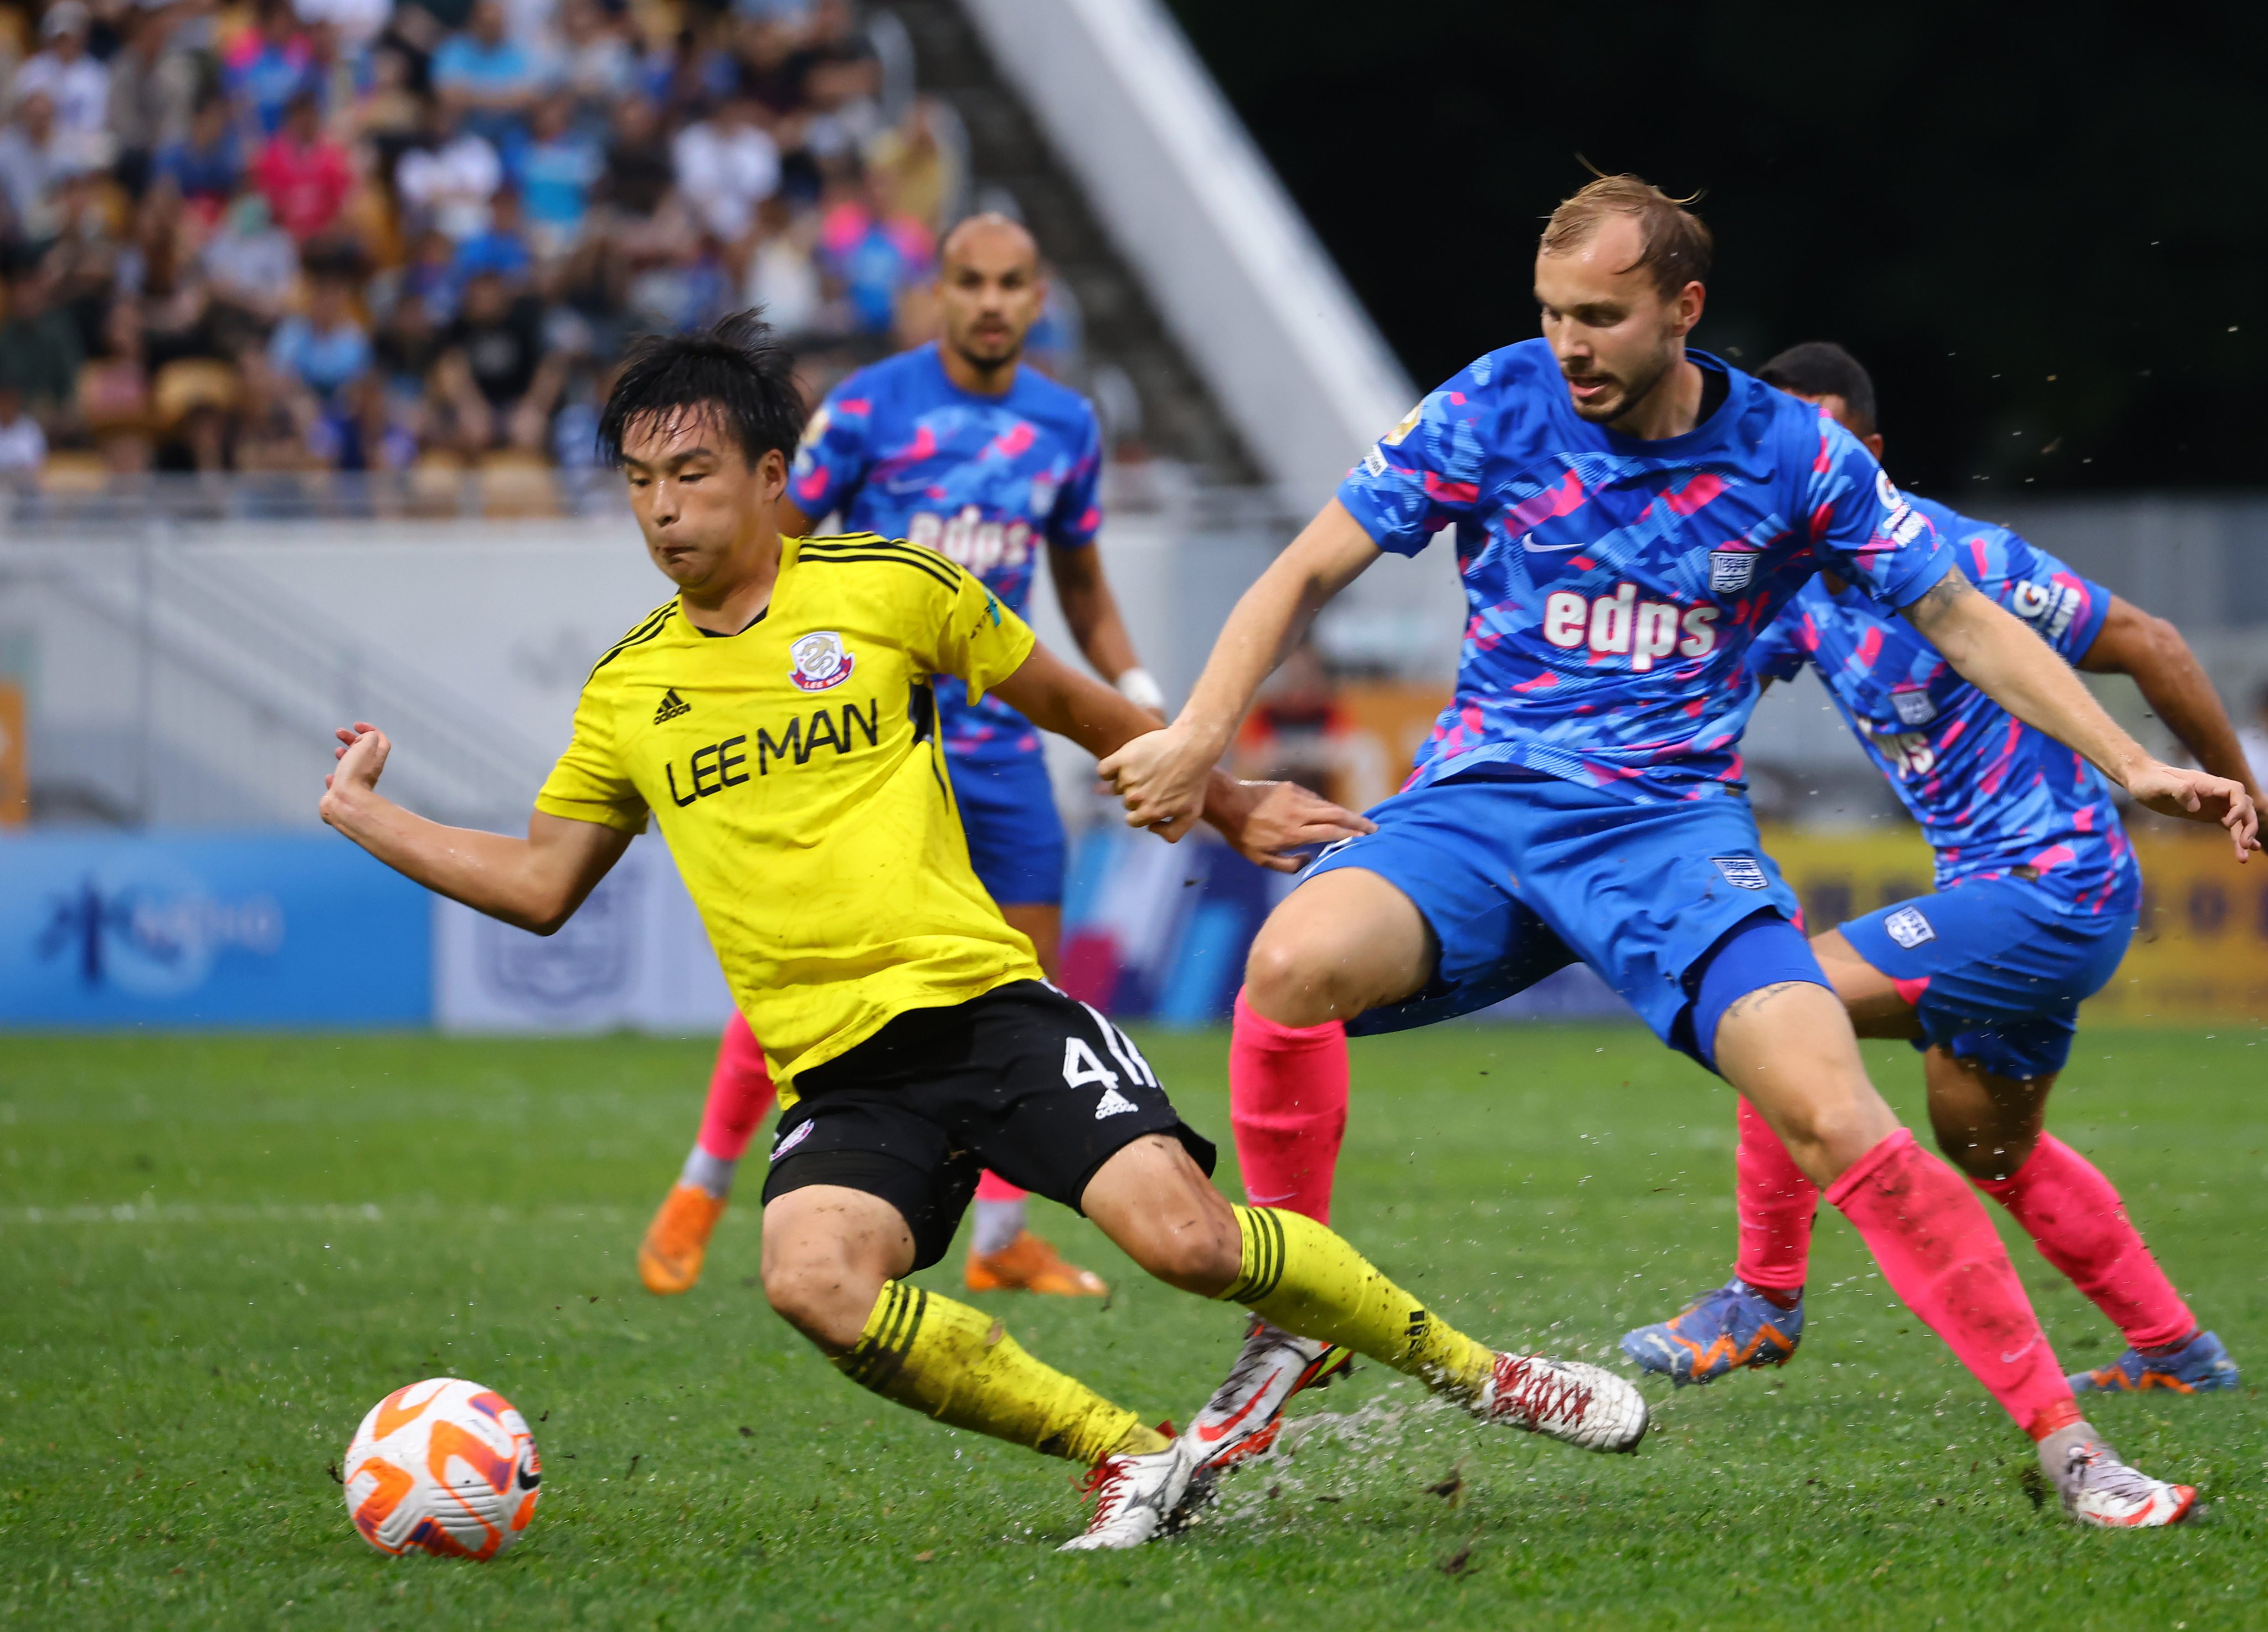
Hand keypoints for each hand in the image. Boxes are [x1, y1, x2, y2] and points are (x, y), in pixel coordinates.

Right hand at [321, 721, 390, 827]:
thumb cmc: (355, 772)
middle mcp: (370, 771)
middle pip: (364, 751)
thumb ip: (369, 737)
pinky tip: (329, 777)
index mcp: (377, 758)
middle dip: (352, 739)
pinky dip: (335, 776)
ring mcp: (357, 783)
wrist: (345, 802)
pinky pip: (341, 783)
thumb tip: (363, 740)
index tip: (355, 725)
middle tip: (338, 733)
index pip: (380, 740)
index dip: (370, 729)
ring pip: (353, 766)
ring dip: (345, 755)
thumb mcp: (366, 746)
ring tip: (336, 751)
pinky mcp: (344, 794)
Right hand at [1098, 723, 1218, 841]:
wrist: (1193, 747)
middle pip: (1126, 802)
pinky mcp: (1122, 759)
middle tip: (1156, 779)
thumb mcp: (1192, 813)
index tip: (1154, 798)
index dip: (1143, 811)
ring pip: (1117, 785)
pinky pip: (1104, 770)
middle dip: (1138, 793)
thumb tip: (1150, 828)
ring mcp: (1128, 777)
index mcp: (1149, 812)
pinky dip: (1109, 769)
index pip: (1133, 820)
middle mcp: (1136, 798)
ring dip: (1128, 779)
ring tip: (1149, 768)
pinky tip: (1122, 765)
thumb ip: (1172, 833)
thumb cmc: (1194, 779)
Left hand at [1200, 776, 1376, 873]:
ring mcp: (1296, 798)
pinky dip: (1328, 807)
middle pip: (1336, 816)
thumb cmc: (1243, 835)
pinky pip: (1316, 799)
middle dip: (1358, 822)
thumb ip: (1288, 865)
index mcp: (1292, 834)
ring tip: (1360, 822)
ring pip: (1328, 805)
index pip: (1330, 833)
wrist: (1228, 803)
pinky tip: (1334, 814)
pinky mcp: (1292, 787)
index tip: (1364, 840)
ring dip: (1346, 813)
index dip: (1349, 836)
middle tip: (1374, 829)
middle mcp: (1298, 814)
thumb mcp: (1261, 859)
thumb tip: (1311, 860)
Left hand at [2122, 760, 2258, 860]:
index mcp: (2207, 784)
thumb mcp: (2160, 784)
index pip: (2236, 792)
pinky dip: (2237, 835)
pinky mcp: (2208, 814)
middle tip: (2244, 845)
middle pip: (2244, 806)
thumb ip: (2179, 790)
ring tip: (2243, 857)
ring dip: (2244, 836)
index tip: (2227, 822)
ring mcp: (2213, 804)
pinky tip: (2244, 849)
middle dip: (2248, 825)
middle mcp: (2215, 793)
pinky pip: (2229, 824)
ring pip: (2239, 818)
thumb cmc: (2150, 780)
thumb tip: (2195, 805)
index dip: (2238, 807)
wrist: (2142, 780)